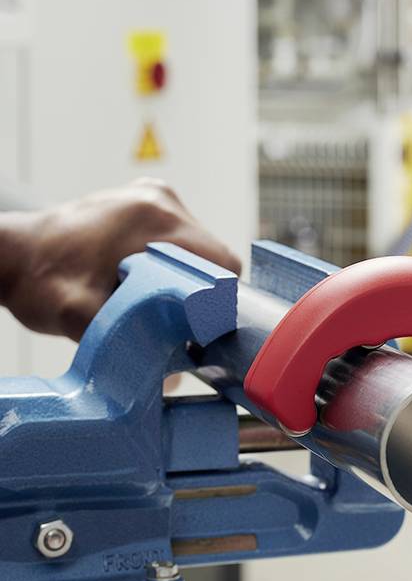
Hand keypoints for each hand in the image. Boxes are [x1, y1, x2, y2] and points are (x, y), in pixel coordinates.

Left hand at [1, 178, 239, 339]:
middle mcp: (160, 200)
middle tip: (169, 321)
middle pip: (214, 260)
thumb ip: (129, 346)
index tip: (198, 327)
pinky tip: (146, 283)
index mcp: (154, 217)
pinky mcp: (147, 205)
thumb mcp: (83, 319)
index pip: (223, 265)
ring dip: (187, 283)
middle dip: (200, 295)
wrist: (13, 256)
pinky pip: (181, 244)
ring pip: (200, 254)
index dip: (218, 303)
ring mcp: (154, 198)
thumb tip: (173, 381)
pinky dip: (172, 268)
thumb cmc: (40, 280)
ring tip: (151, 301)